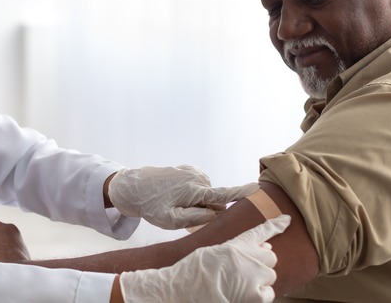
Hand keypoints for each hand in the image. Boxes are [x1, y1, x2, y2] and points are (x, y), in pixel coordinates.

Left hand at [107, 165, 259, 228]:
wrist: (132, 186)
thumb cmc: (151, 206)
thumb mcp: (170, 220)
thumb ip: (196, 218)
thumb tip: (216, 213)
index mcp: (193, 191)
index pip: (223, 194)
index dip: (241, 193)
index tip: (258, 188)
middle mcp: (196, 177)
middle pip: (215, 198)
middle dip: (208, 208)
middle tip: (183, 215)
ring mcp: (192, 171)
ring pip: (207, 193)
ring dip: (199, 201)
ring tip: (175, 204)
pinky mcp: (188, 169)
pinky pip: (199, 185)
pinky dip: (194, 193)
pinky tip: (177, 195)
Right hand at [118, 214, 290, 302]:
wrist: (187, 288)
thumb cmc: (195, 270)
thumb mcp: (214, 251)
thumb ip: (238, 249)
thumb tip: (263, 248)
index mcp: (238, 243)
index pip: (262, 231)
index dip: (277, 225)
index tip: (287, 220)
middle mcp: (250, 256)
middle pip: (271, 257)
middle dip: (262, 263)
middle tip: (246, 271)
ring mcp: (255, 275)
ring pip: (270, 276)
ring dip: (260, 280)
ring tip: (240, 285)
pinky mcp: (256, 295)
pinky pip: (268, 294)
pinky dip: (259, 296)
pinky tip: (243, 295)